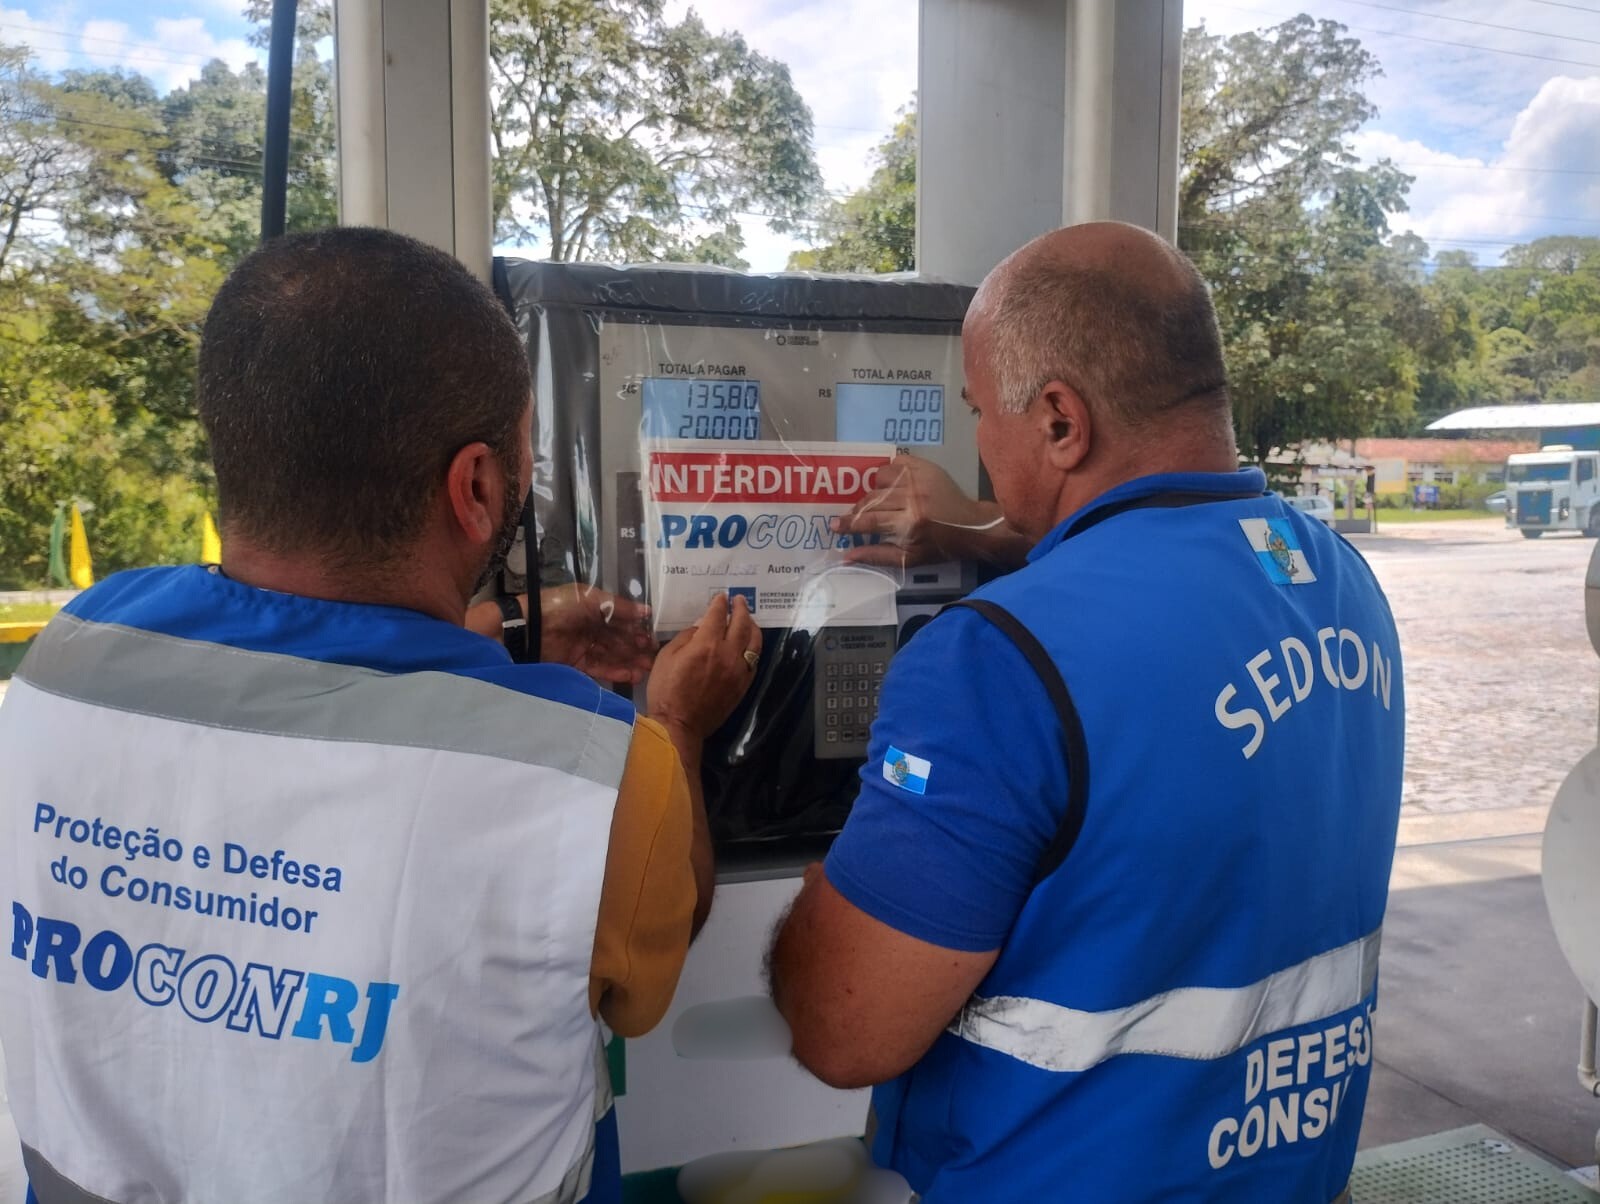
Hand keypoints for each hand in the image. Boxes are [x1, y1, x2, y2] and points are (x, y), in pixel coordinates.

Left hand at [540, 584, 654, 683]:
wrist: (529, 628)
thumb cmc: (562, 607)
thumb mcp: (592, 599)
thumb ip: (620, 606)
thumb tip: (647, 611)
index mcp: (594, 609)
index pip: (621, 621)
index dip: (637, 630)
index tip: (653, 640)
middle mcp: (590, 627)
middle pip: (618, 640)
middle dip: (636, 649)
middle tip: (652, 658)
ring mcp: (583, 647)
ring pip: (611, 656)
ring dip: (629, 662)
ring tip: (646, 670)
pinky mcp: (575, 664)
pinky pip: (599, 668)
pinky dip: (615, 672)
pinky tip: (631, 675)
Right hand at [647, 594, 761, 740]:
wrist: (680, 724)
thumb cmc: (666, 690)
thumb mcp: (666, 656)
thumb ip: (686, 637)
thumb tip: (701, 627)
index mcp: (706, 644)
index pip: (717, 615)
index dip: (719, 603)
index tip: (721, 597)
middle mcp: (728, 654)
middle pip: (741, 623)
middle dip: (740, 608)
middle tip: (739, 600)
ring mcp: (739, 670)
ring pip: (754, 641)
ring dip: (752, 625)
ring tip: (748, 619)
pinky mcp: (744, 685)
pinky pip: (754, 660)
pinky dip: (753, 647)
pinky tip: (749, 644)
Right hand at [831, 454, 1019, 568]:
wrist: (972, 527)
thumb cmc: (941, 547)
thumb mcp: (910, 559)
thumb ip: (877, 556)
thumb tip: (846, 556)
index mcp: (909, 523)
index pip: (870, 520)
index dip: (849, 523)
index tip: (835, 525)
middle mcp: (913, 498)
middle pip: (872, 499)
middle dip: (858, 509)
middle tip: (853, 516)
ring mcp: (920, 479)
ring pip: (881, 478)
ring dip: (873, 489)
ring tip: (876, 500)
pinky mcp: (926, 468)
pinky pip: (896, 463)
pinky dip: (888, 472)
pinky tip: (890, 484)